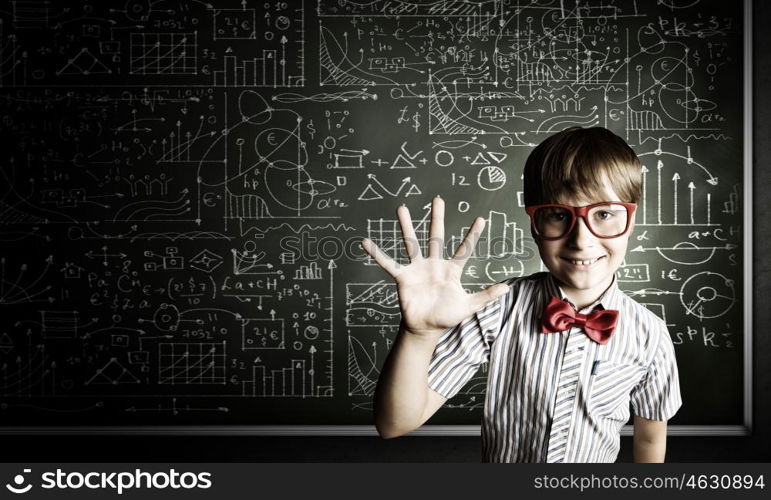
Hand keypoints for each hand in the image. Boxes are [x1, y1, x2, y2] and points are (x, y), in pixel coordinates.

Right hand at [361, 197, 510, 337]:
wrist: (425, 328)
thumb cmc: (447, 316)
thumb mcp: (469, 306)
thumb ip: (486, 296)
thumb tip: (508, 288)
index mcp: (451, 270)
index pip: (464, 249)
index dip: (473, 235)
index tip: (480, 219)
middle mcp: (434, 264)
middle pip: (436, 236)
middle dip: (437, 218)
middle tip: (438, 199)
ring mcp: (417, 269)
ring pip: (411, 243)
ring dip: (406, 226)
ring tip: (401, 208)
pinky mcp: (403, 277)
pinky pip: (388, 263)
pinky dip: (377, 254)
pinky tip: (366, 242)